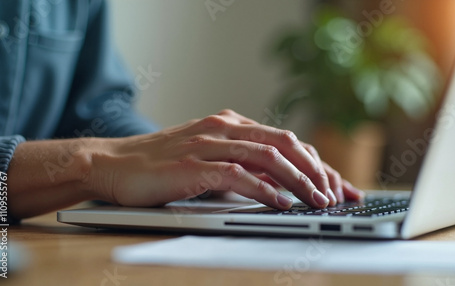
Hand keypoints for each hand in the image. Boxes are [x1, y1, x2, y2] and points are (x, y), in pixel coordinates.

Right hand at [88, 109, 363, 209]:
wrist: (115, 163)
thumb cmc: (163, 164)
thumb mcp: (211, 159)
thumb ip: (243, 166)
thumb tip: (282, 185)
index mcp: (232, 124)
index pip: (287, 141)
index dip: (317, 164)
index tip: (340, 186)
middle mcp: (225, 128)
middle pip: (285, 143)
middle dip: (317, 170)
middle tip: (338, 195)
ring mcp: (209, 142)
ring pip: (267, 156)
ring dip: (298, 180)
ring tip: (319, 201)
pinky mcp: (193, 163)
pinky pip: (237, 174)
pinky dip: (263, 189)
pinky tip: (282, 203)